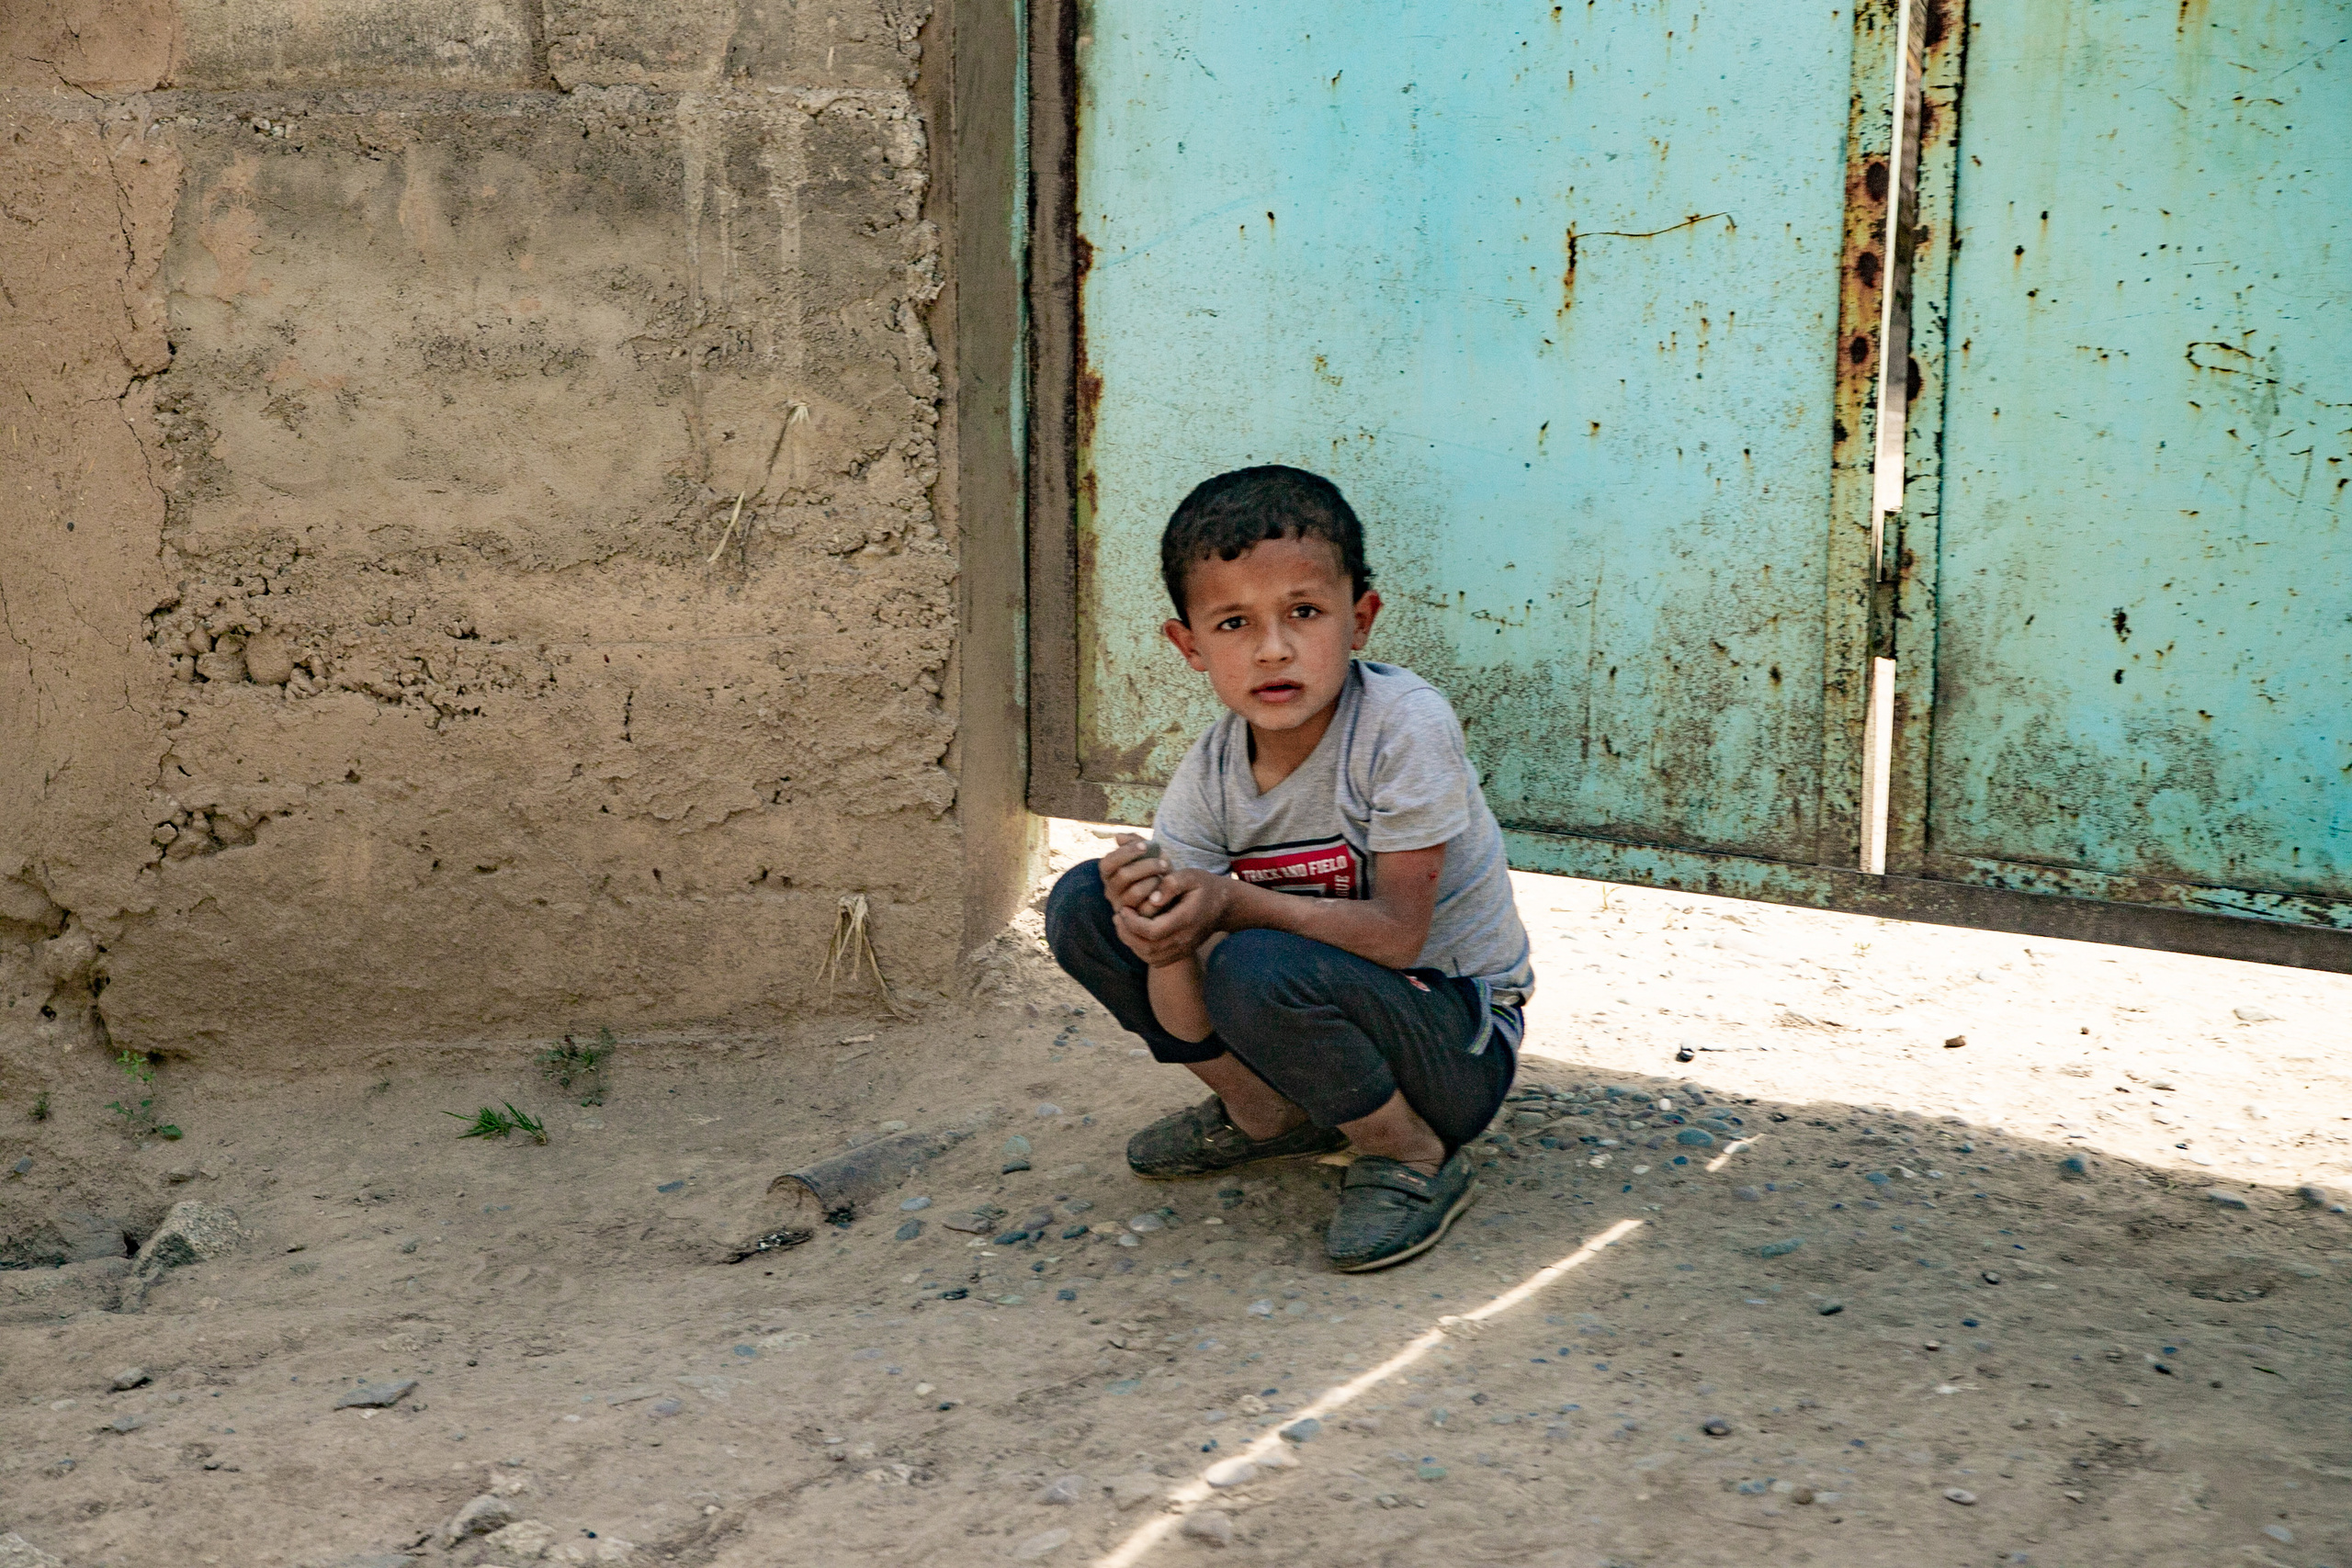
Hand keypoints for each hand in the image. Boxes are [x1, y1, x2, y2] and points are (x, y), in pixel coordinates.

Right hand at [1100, 834, 1170, 913]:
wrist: (1168, 891)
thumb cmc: (1154, 869)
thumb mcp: (1146, 853)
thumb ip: (1134, 842)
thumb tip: (1118, 836)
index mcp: (1109, 873)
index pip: (1108, 862)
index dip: (1126, 852)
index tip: (1145, 845)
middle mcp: (1110, 890)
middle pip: (1123, 876)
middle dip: (1146, 866)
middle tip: (1164, 862)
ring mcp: (1122, 906)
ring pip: (1134, 892)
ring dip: (1153, 881)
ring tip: (1165, 875)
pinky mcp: (1136, 919)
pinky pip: (1146, 908)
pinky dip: (1158, 895)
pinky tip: (1166, 888)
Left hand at [1113, 869, 1230, 965]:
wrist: (1224, 906)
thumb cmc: (1205, 887)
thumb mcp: (1191, 875)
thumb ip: (1171, 883)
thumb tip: (1152, 899)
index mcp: (1186, 919)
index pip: (1153, 931)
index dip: (1133, 922)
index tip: (1124, 908)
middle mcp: (1185, 939)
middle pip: (1148, 947)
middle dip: (1127, 933)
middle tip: (1118, 916)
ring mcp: (1183, 950)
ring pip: (1149, 957)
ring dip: (1131, 943)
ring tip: (1122, 924)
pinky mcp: (1181, 954)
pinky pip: (1156, 961)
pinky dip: (1140, 950)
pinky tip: (1134, 934)